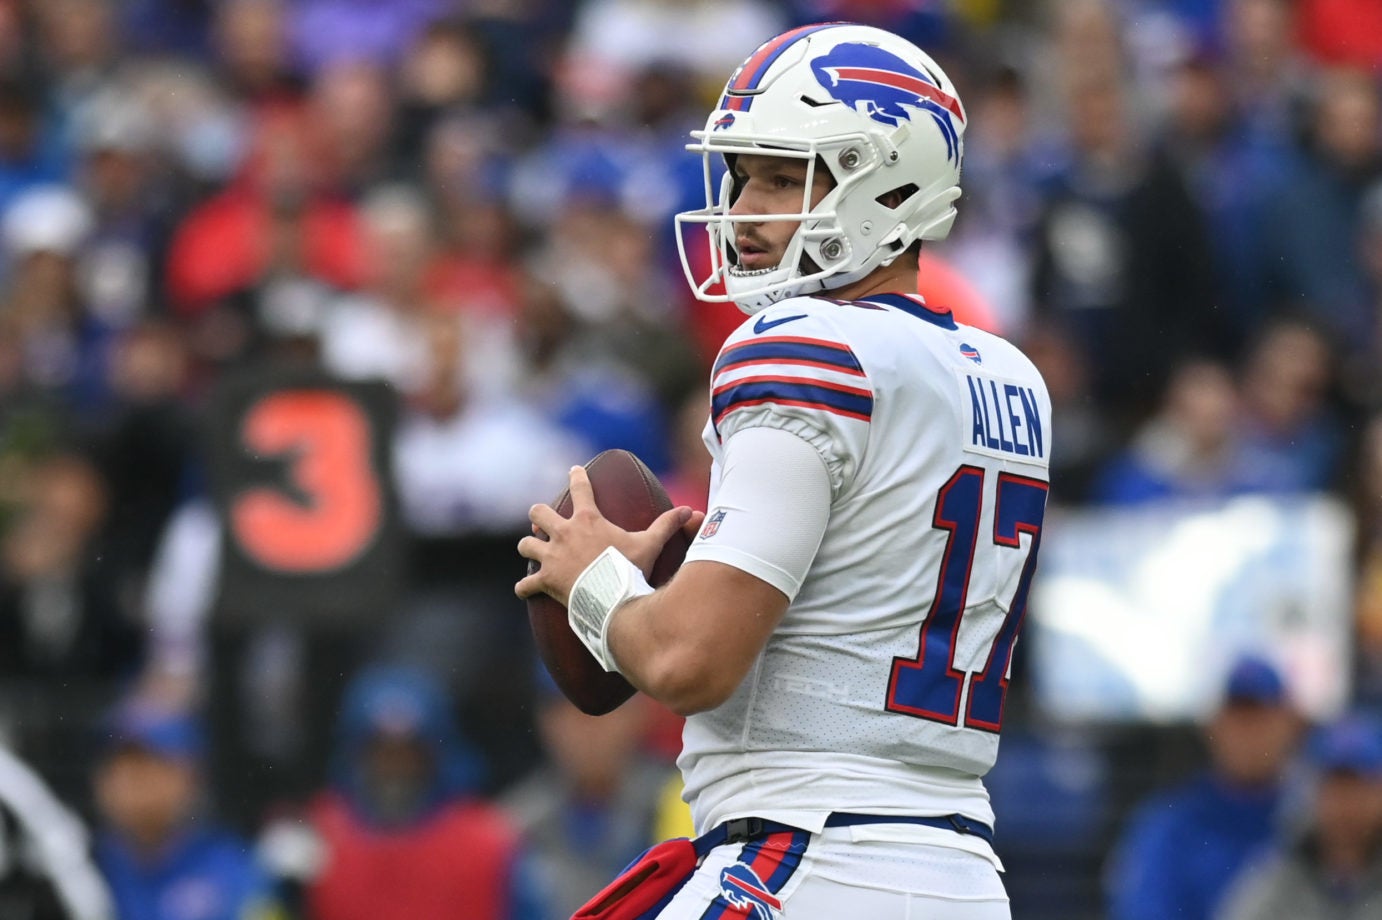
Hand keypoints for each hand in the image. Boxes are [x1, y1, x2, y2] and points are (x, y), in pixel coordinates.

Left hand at [515, 465, 694, 605]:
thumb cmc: (630, 570)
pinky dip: (525, 588)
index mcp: (588, 520)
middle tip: (543, 520)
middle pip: (538, 512)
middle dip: (539, 515)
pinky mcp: (545, 580)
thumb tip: (691, 511)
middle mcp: (564, 533)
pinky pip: (525, 584)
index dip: (577, 476)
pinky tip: (525, 591)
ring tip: (533, 551)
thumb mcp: (650, 545)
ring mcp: (551, 557)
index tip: (574, 469)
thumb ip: (667, 525)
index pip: (580, 487)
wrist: (612, 599)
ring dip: (529, 547)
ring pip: (526, 545)